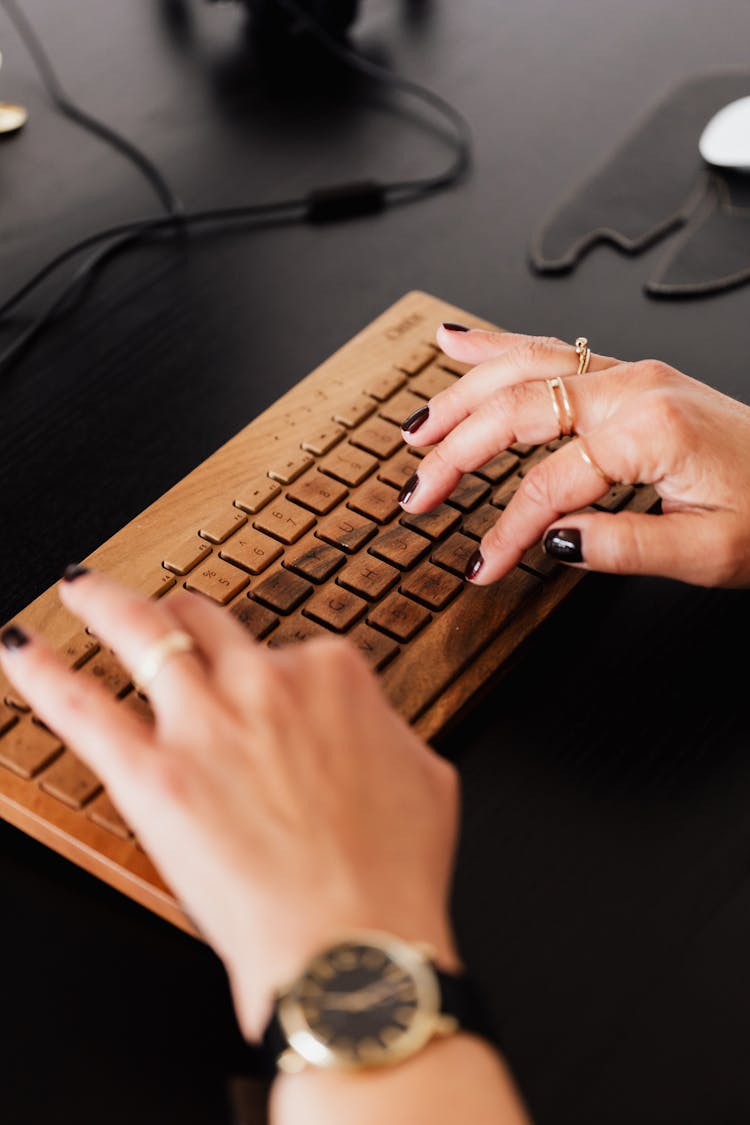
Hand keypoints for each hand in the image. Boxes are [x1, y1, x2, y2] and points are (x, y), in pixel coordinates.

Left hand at [0, 571, 460, 1040]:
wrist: (355, 949)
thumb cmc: (393, 877)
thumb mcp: (426, 777)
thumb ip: (387, 732)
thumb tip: (371, 728)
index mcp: (334, 675)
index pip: (291, 648)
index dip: (275, 671)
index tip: (267, 689)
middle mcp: (266, 683)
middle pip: (208, 622)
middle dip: (183, 613)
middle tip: (166, 614)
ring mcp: (206, 723)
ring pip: (142, 632)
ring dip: (104, 602)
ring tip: (82, 589)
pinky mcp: (153, 775)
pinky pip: (82, 707)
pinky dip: (45, 674)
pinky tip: (22, 652)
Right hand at [399, 325, 749, 587]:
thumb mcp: (709, 552)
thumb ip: (623, 547)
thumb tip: (550, 540)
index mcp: (650, 430)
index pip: (549, 483)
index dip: (506, 528)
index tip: (483, 564)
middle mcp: (635, 388)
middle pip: (517, 408)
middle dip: (456, 451)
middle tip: (416, 491)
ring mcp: (632, 375)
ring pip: (524, 368)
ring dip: (461, 396)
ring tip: (416, 425)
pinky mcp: (632, 379)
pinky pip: (550, 353)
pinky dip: (498, 348)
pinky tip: (461, 343)